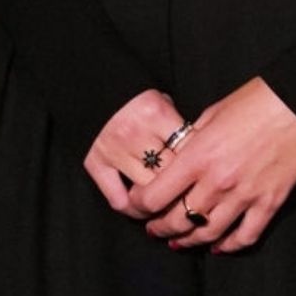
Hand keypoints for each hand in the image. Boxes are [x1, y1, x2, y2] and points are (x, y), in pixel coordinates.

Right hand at [84, 87, 193, 216]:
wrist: (90, 87)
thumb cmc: (134, 97)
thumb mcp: (161, 99)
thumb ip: (177, 124)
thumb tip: (198, 152)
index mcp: (157, 114)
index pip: (189, 150)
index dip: (200, 165)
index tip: (205, 176)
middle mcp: (135, 134)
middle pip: (170, 174)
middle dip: (184, 188)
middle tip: (192, 198)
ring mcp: (114, 151)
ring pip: (147, 191)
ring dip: (160, 203)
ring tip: (168, 206)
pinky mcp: (95, 163)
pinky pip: (117, 199)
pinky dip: (131, 208)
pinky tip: (140, 208)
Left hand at [140, 78, 295, 253]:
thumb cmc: (256, 100)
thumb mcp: (212, 113)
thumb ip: (192, 140)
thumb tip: (179, 157)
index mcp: (198, 156)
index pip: (154, 197)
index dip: (139, 206)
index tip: (138, 205)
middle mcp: (217, 182)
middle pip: (177, 220)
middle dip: (159, 228)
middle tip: (155, 228)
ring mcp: (245, 195)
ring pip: (208, 234)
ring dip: (189, 241)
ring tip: (180, 241)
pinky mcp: (270, 203)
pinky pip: (245, 236)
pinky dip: (229, 246)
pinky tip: (219, 246)